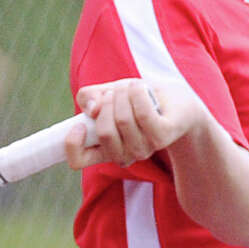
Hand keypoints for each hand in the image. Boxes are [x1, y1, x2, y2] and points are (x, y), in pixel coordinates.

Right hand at [64, 79, 199, 169]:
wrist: (176, 101)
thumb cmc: (138, 100)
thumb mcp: (107, 93)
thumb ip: (89, 97)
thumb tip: (92, 109)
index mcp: (104, 149)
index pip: (77, 160)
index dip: (72, 143)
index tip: (79, 123)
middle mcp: (124, 155)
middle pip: (103, 132)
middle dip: (106, 102)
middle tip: (115, 92)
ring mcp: (144, 148)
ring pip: (123, 121)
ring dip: (123, 94)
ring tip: (131, 87)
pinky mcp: (162, 136)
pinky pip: (142, 114)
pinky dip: (137, 93)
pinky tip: (140, 86)